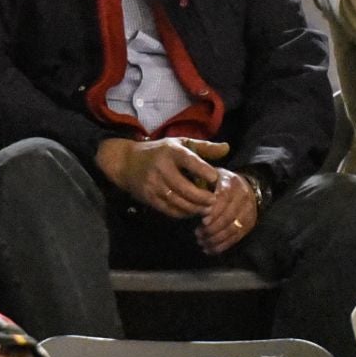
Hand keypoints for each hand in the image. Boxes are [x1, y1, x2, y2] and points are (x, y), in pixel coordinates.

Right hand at [96, 137, 228, 217]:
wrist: (127, 163)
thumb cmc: (160, 152)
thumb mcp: (180, 143)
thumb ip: (204, 147)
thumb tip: (227, 148)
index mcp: (172, 151)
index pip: (189, 160)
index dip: (204, 170)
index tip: (216, 178)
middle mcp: (161, 167)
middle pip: (185, 188)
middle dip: (202, 197)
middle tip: (214, 202)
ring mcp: (153, 184)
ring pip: (178, 201)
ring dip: (194, 208)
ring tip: (207, 209)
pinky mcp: (148, 197)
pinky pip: (169, 209)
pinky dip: (182, 213)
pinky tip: (192, 212)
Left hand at [195, 169, 260, 255]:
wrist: (246, 187)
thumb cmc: (221, 183)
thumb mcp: (212, 177)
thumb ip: (201, 184)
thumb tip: (189, 197)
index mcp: (231, 183)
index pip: (224, 198)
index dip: (214, 211)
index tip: (203, 221)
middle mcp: (243, 196)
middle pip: (228, 216)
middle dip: (211, 228)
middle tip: (198, 234)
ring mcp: (248, 211)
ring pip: (231, 229)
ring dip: (215, 239)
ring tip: (202, 242)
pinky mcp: (249, 224)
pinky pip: (235, 237)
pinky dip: (222, 246)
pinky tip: (210, 249)